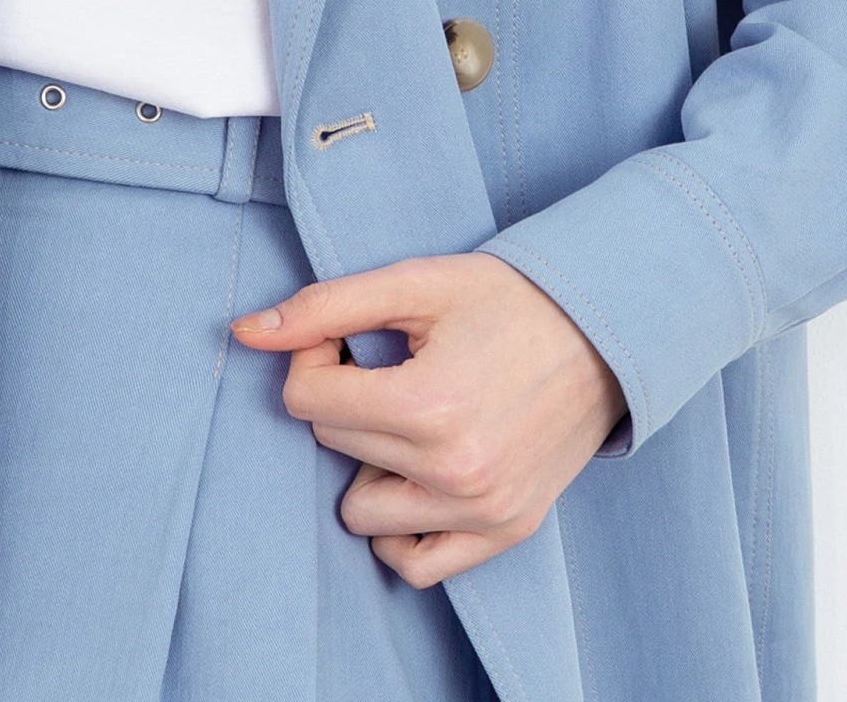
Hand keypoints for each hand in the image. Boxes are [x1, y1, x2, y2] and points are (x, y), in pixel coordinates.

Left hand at [229, 252, 627, 586]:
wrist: (603, 330)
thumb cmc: (506, 299)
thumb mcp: (413, 283)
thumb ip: (323, 306)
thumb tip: (243, 333)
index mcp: (427, 405)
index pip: (305, 402)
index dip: (316, 359)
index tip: (351, 340)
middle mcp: (454, 472)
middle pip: (333, 446)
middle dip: (345, 402)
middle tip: (391, 366)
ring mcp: (482, 511)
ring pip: (361, 510)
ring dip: (369, 464)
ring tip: (410, 417)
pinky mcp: (506, 530)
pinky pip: (415, 565)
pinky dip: (400, 526)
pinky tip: (415, 472)